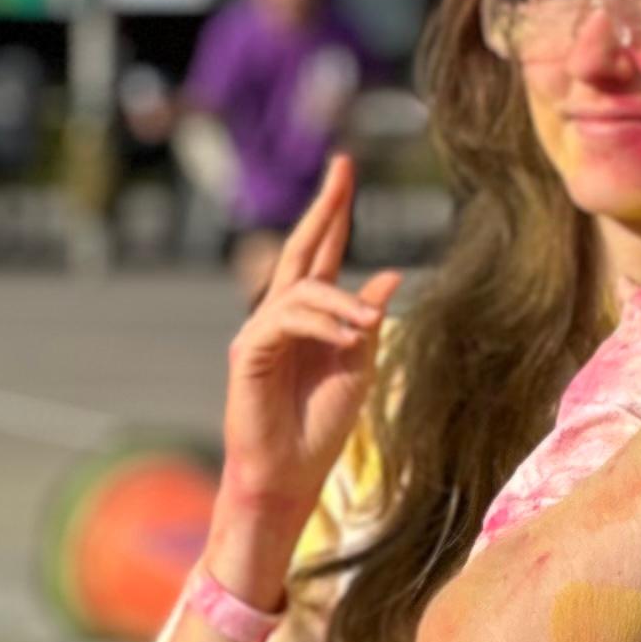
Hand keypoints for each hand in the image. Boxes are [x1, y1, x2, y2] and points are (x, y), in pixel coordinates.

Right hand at [212, 159, 397, 594]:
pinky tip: (347, 337)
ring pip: (301, 290)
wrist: (291, 474)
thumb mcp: (360, 366)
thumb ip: (368, 320)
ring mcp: (260, 332)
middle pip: (301, 249)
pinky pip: (285, 320)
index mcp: (312, 317)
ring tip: (367, 328)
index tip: (346, 171)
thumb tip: (391, 274)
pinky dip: (321, 323)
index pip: (322, 254)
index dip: (334, 214)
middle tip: (343, 167)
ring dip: (340, 302)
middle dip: (325, 208)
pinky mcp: (249, 353)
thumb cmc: (322, 426)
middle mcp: (281, 316)